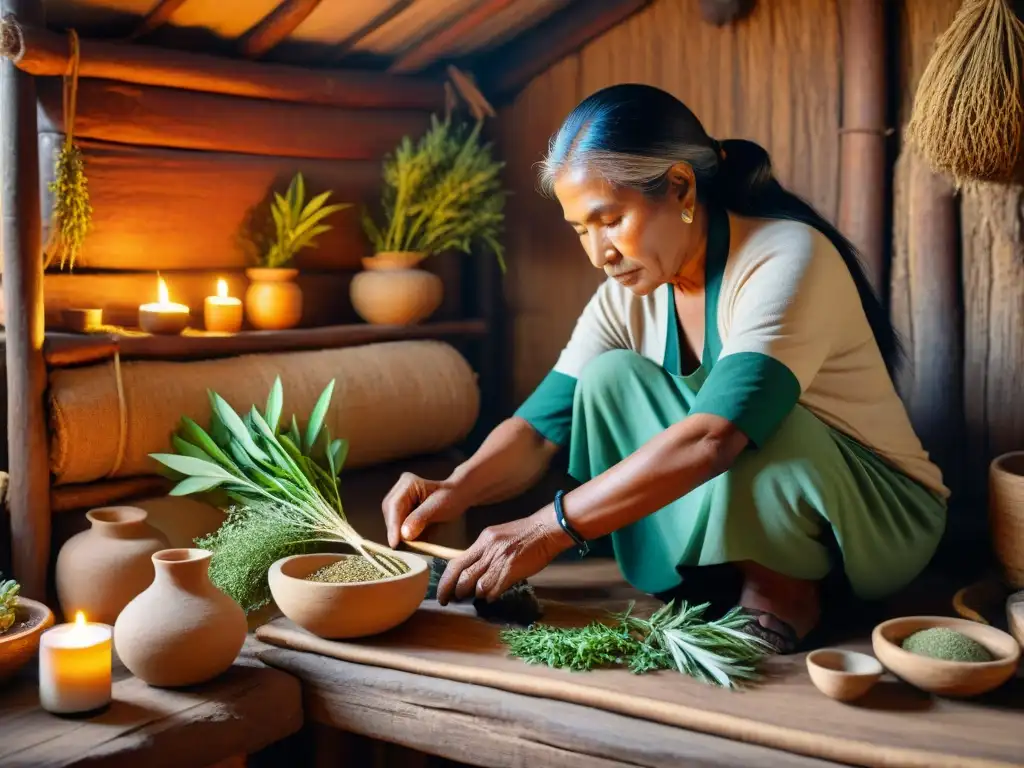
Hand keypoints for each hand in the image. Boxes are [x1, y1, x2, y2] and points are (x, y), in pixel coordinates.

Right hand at [382, 473, 468, 547]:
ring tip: (405, 543)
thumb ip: (420, 519)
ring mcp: (399, 496)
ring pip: (391, 518)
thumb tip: (404, 534)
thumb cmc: (451, 498)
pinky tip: (408, 537)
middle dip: (394, 529)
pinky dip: (401, 530)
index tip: (394, 543)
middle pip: (390, 512)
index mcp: (408, 483)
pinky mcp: (401, 506)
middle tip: (399, 547)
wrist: (457, 496)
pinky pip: (396, 520)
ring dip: (397, 531)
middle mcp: (400, 487)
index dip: (393, 526)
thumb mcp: (438, 508)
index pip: (395, 506)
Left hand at [436, 507, 572, 604]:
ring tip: (478, 597)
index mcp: (483, 540)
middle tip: (452, 600)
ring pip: (477, 585)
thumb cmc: (525, 534)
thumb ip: (485, 553)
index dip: (445, 581)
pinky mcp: (511, 570)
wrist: (546, 529)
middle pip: (462, 576)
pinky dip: (490, 596)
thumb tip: (472, 572)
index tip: (442, 593)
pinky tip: (492, 596)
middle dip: (454, 592)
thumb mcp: (498, 538)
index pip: (456, 563)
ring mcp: (499, 560)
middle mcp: (488, 550)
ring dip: (475, 594)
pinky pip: (494, 589)